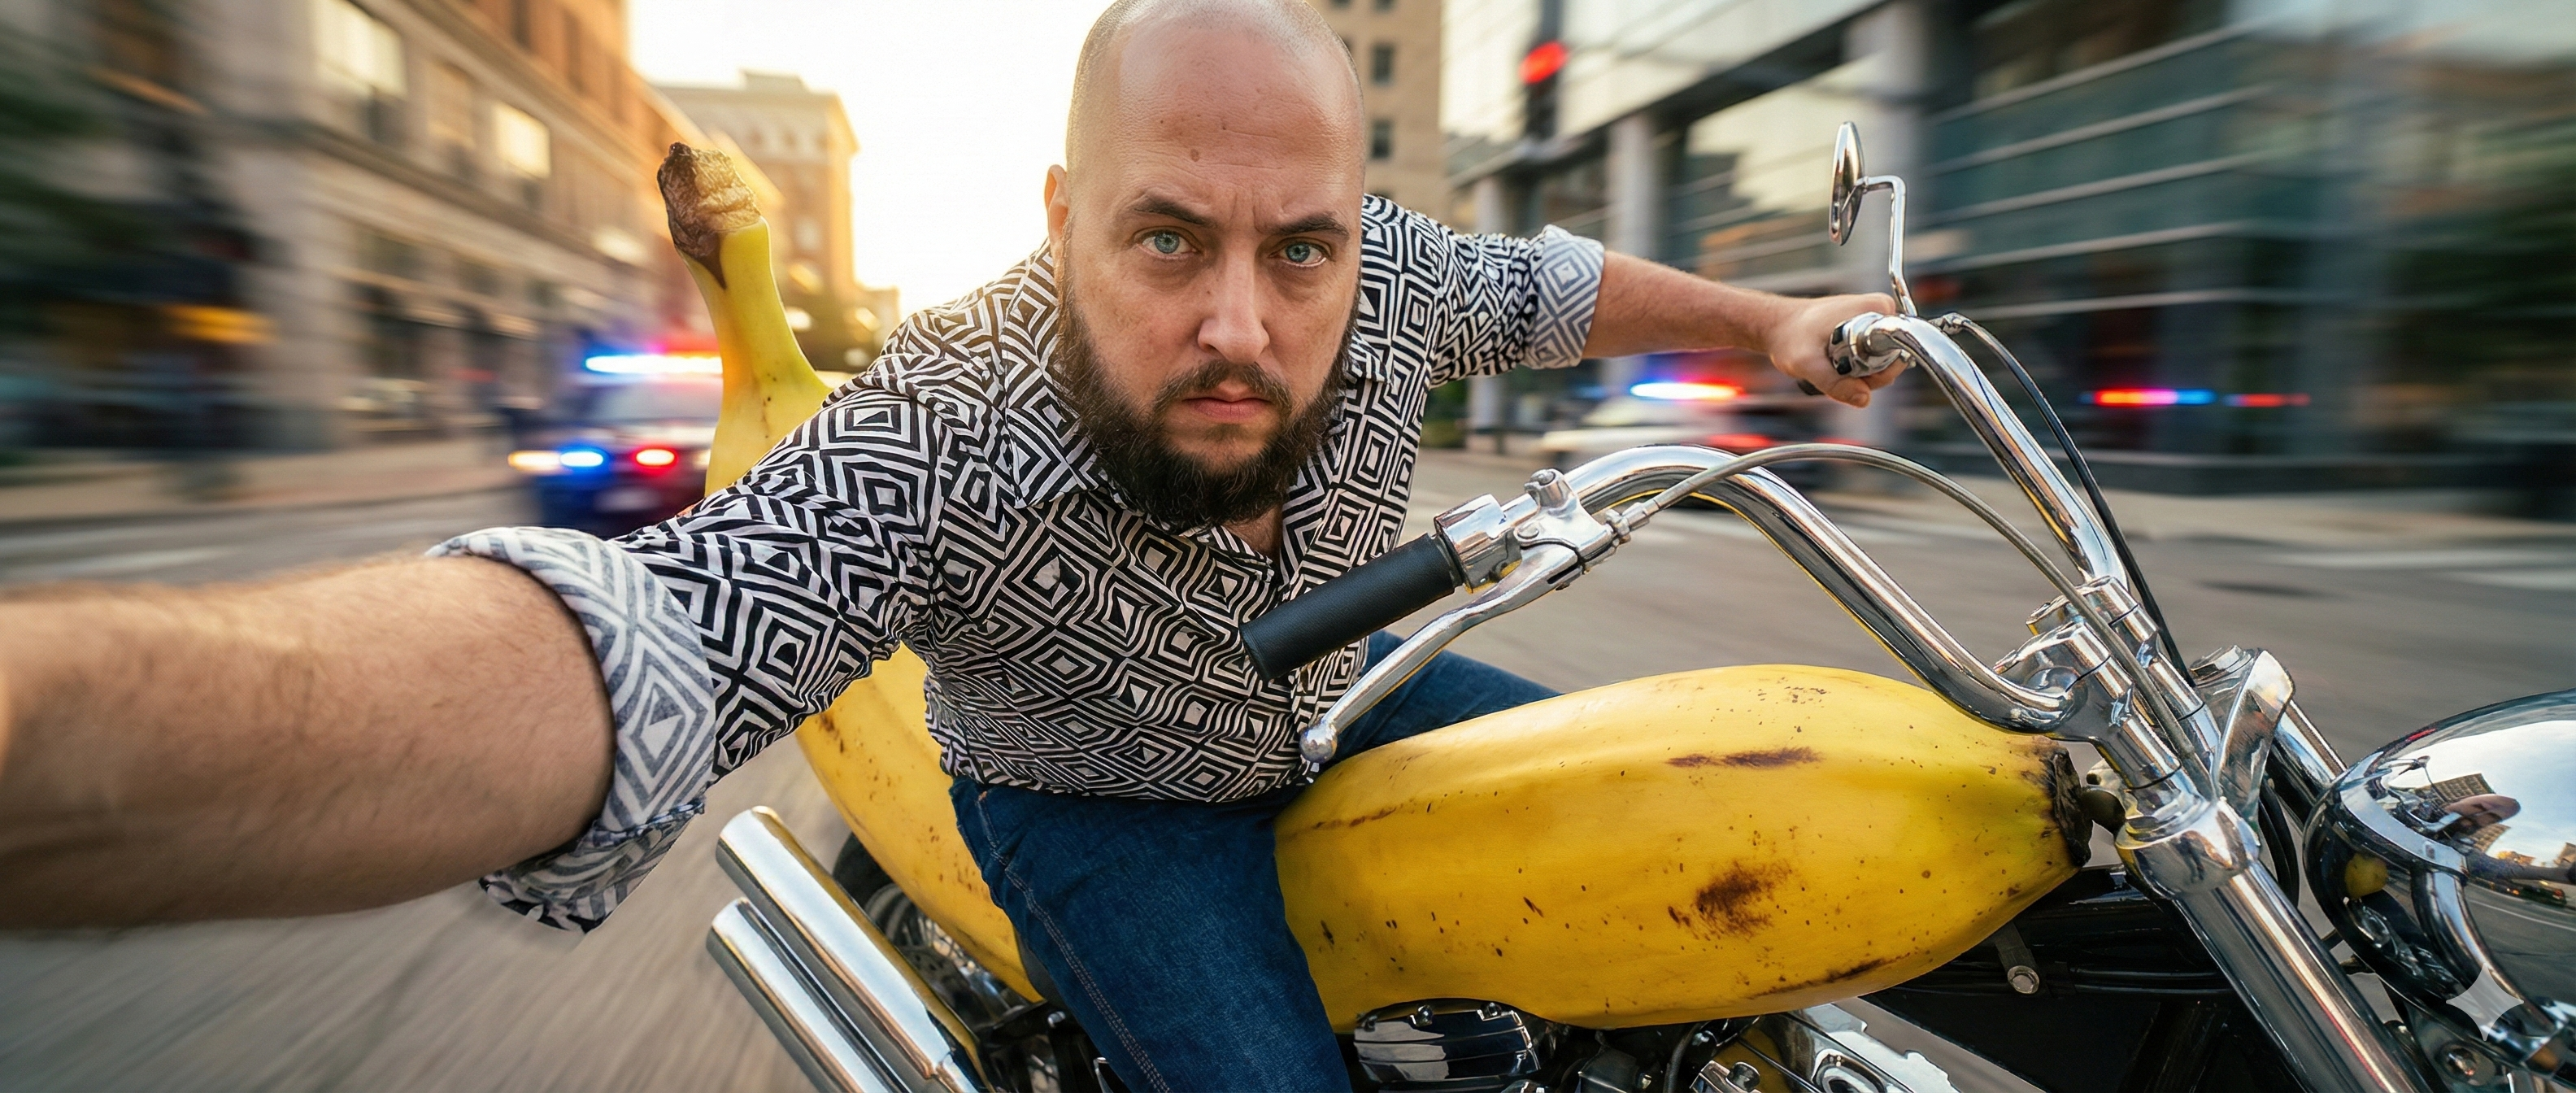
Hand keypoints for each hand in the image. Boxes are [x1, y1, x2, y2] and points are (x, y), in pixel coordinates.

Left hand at [1759, 293, 1901, 407]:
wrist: (1777, 324)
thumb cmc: (1789, 336)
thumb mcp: (1806, 363)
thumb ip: (1834, 383)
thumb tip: (1864, 398)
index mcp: (1877, 309)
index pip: (1900, 350)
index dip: (1880, 371)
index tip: (1853, 373)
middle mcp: (1880, 311)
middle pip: (1893, 359)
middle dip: (1869, 376)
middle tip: (1836, 373)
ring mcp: (1873, 319)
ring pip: (1882, 362)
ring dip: (1860, 374)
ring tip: (1832, 367)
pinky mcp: (1865, 328)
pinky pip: (1873, 358)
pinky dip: (1855, 368)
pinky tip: (1834, 366)